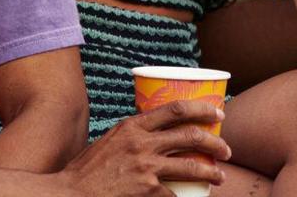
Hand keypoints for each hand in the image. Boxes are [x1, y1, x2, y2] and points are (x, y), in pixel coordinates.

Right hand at [55, 100, 229, 196]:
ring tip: (220, 176)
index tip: (218, 114)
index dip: (202, 109)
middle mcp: (142, 143)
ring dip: (211, 171)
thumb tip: (154, 136)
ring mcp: (145, 167)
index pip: (176, 108)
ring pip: (191, 165)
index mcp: (133, 126)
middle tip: (226, 149)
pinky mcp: (147, 190)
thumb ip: (132, 136)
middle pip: (190, 135)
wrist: (70, 194)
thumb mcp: (109, 141)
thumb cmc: (87, 171)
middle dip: (215, 142)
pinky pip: (175, 194)